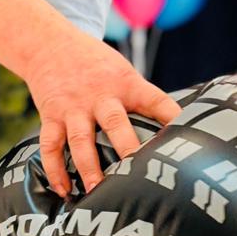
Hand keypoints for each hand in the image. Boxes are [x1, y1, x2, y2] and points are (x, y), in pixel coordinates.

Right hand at [28, 28, 179, 195]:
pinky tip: (63, 190)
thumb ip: (142, 99)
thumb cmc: (96, 64)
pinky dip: (55, 170)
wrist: (50, 43)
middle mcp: (100, 96)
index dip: (173, 118)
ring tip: (96, 193)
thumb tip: (173, 131)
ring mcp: (73, 107)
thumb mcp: (123, 72)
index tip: (186, 137)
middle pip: (115, 123)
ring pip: (80, 141)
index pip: (156, 101)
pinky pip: (50, 145)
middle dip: (127, 149)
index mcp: (126, 84)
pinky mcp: (51, 115)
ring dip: (88, 169)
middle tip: (138, 176)